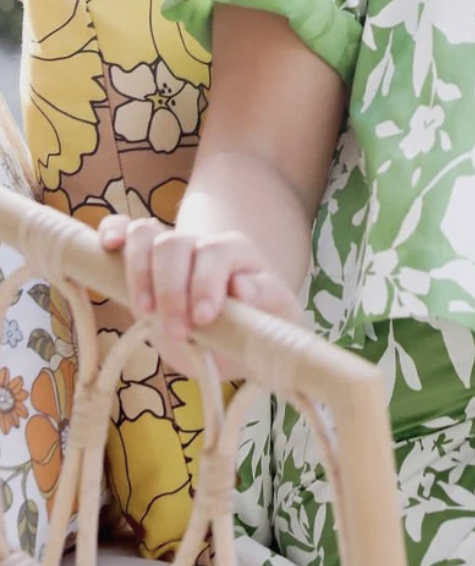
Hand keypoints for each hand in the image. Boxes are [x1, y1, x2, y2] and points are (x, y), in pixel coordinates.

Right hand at [97, 214, 305, 373]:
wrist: (236, 333)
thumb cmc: (257, 324)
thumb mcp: (276, 319)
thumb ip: (267, 300)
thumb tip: (241, 285)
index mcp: (236, 253)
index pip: (215, 251)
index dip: (205, 283)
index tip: (203, 319)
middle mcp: (200, 244)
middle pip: (175, 244)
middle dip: (170, 289)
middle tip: (176, 334)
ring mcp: (169, 250)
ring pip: (145, 235)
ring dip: (138, 272)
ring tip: (145, 311)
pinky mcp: (144, 260)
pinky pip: (125, 231)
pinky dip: (112, 232)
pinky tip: (107, 247)